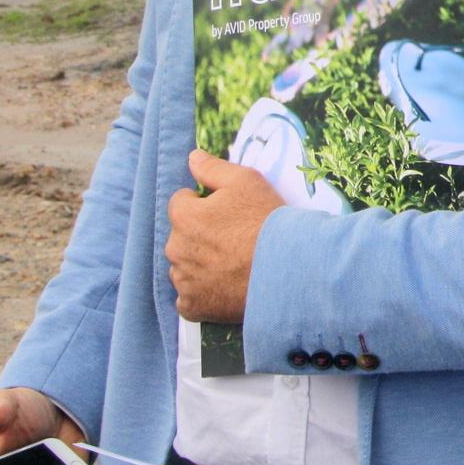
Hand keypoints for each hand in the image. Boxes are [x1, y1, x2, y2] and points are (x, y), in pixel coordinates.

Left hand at [165, 150, 283, 321]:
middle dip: (200, 235)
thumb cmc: (267, 222)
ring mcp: (183, 281)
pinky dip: (202, 293)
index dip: (203, 204)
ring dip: (200, 264)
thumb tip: (192, 157)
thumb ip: (213, 168)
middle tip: (234, 238)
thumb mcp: (246, 181)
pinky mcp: (194, 307)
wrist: (287, 269)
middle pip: (181, 236)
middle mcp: (176, 249)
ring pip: (184, 267)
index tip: (227, 212)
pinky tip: (225, 286)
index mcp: (184, 217)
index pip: (180, 203)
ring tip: (233, 263)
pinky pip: (189, 298)